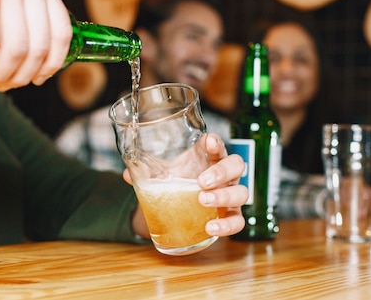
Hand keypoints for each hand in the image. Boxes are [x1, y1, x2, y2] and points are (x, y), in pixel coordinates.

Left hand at [127, 133, 247, 238]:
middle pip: (237, 165)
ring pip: (242, 192)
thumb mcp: (164, 175)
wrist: (183, 205)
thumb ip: (147, 172)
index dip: (217, 142)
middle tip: (202, 181)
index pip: (218, 145)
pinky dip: (227, 226)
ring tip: (203, 201)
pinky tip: (211, 228)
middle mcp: (226, 175)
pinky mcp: (231, 216)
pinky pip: (237, 221)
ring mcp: (231, 195)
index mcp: (210, 157)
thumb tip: (128, 174)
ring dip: (224, 196)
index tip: (209, 141)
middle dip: (222, 172)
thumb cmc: (178, 181)